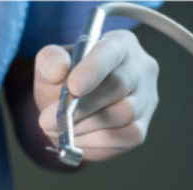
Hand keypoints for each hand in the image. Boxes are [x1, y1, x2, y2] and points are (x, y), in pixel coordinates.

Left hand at [34, 29, 158, 161]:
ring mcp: (145, 100)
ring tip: (59, 128)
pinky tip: (75, 139)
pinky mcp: (139, 129)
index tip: (73, 87)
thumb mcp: (49, 65)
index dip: (94, 69)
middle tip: (47, 120)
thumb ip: (50, 61)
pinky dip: (94, 142)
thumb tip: (58, 70)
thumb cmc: (62, 81)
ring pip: (123, 114)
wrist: (67, 110)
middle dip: (81, 107)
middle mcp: (140, 69)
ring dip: (84, 126)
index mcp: (119, 44)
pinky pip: (124, 137)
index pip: (112, 51)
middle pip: (119, 86)